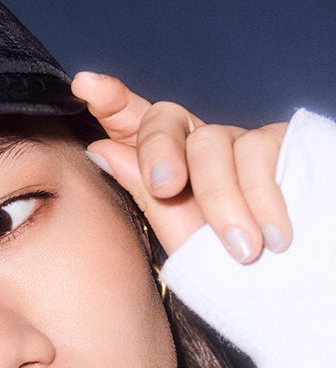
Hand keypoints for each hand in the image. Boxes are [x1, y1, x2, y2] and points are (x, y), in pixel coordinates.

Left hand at [70, 73, 288, 262]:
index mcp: (163, 164)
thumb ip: (143, 192)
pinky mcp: (278, 140)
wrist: (281, 281)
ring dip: (222, 200)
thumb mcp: (177, 234)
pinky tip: (270, 235)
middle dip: (159, 152)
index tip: (86, 85)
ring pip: (212, 142)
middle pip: (164, 120)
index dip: (110, 100)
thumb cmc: (224, 264)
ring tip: (239, 249)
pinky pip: (260, 151)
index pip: (130, 123)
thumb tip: (100, 149)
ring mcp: (236, 140)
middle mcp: (195, 144)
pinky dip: (262, 199)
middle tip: (166, 189)